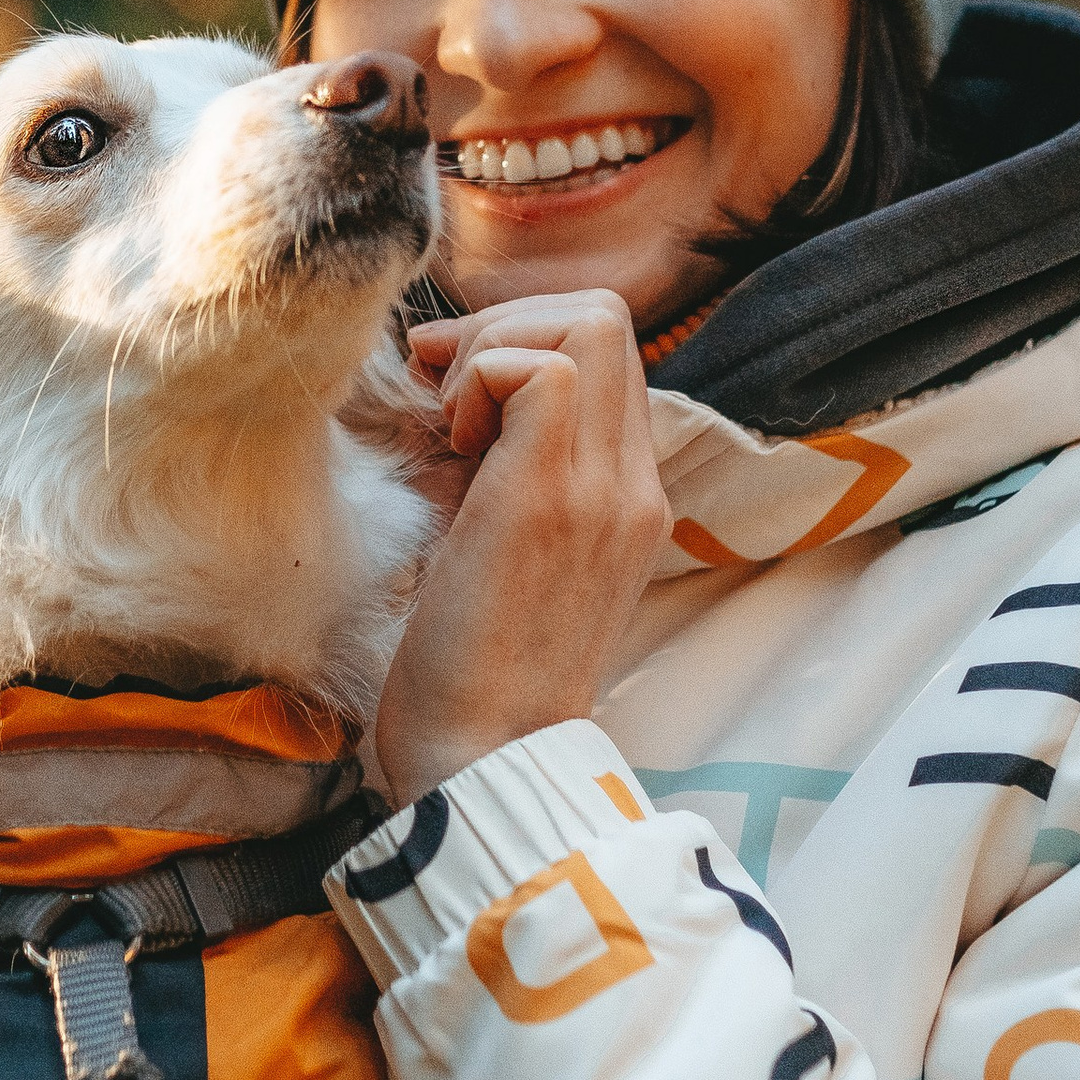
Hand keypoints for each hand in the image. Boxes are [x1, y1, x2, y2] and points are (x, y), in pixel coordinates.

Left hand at [373, 291, 669, 806]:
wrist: (484, 761)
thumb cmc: (469, 670)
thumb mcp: (499, 547)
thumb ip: (501, 470)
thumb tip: (448, 387)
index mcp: (627, 497)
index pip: (606, 353)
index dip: (521, 344)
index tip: (455, 407)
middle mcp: (633, 484)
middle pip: (604, 318)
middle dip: (506, 328)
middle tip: (446, 402)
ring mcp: (604, 489)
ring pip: (585, 323)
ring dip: (494, 349)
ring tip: (454, 430)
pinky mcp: (552, 498)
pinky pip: (538, 369)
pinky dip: (480, 382)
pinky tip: (452, 453)